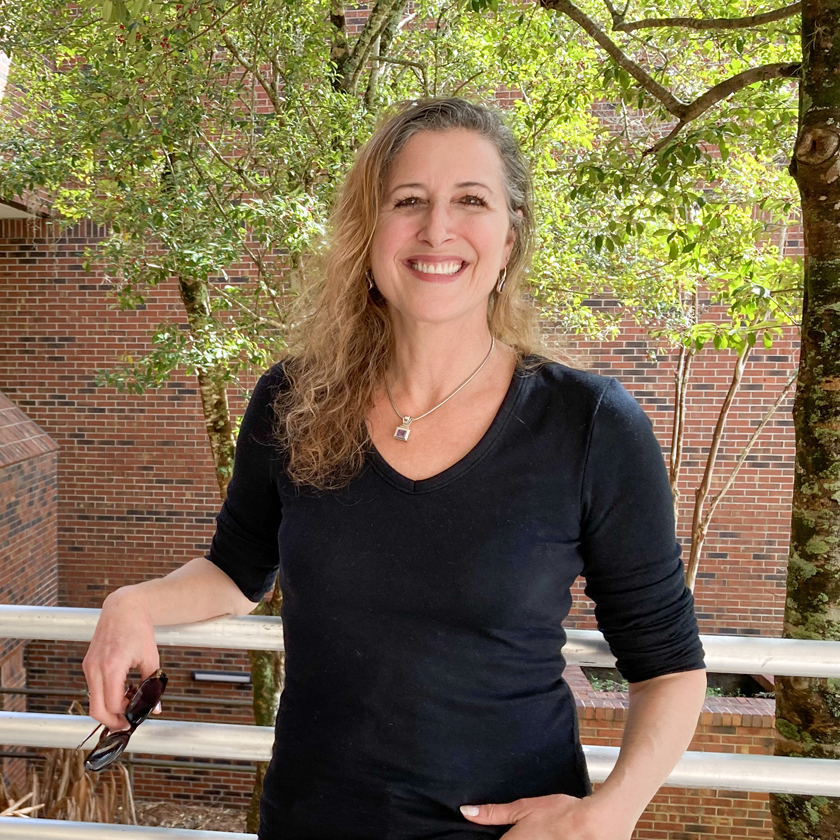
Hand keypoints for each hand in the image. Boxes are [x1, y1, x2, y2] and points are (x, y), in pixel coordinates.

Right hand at [82, 586, 160, 731]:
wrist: (123, 609)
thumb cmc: (139, 629)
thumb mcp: (151, 658)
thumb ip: (153, 684)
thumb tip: (155, 708)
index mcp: (112, 666)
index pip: (113, 705)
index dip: (125, 716)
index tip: (136, 718)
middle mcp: (95, 668)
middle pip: (96, 710)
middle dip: (111, 721)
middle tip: (127, 723)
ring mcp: (89, 667)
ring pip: (92, 701)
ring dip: (108, 708)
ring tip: (128, 704)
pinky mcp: (87, 664)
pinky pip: (93, 688)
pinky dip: (104, 696)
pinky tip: (122, 691)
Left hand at [460, 793, 632, 839]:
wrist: (594, 825)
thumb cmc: (559, 813)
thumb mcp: (523, 807)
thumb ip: (493, 813)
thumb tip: (466, 812)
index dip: (495, 839)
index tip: (501, 834)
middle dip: (514, 838)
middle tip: (528, 830)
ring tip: (540, 833)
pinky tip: (548, 836)